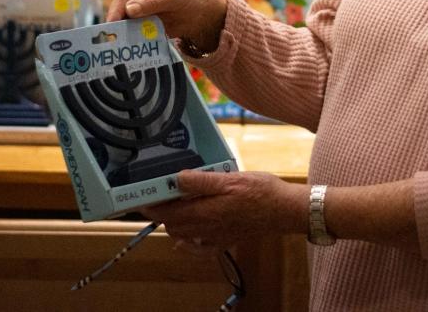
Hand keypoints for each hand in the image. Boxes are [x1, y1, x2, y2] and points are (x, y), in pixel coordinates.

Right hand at [106, 0, 226, 52]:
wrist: (206, 13)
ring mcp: (139, 11)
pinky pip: (134, 34)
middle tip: (112, 40)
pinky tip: (130, 51)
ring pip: (125, 24)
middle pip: (120, 10)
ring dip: (123, 35)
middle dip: (117, 25)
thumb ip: (152, 1)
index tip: (112, 23)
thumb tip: (129, 9)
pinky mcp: (143, 26)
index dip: (117, 8)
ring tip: (118, 48)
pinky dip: (133, 41)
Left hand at [142, 170, 307, 253]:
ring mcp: (216, 236)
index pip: (169, 211)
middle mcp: (207, 227)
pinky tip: (184, 240)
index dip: (152, 204)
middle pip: (173, 223)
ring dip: (172, 223)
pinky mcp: (226, 240)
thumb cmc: (261, 190)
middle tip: (156, 197)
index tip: (143, 195)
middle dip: (160, 212)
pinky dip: (188, 245)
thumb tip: (177, 179)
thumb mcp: (231, 178)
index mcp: (206, 210)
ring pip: (184, 235)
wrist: (284, 209)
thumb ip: (202, 181)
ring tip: (169, 208)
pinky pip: (200, 249)